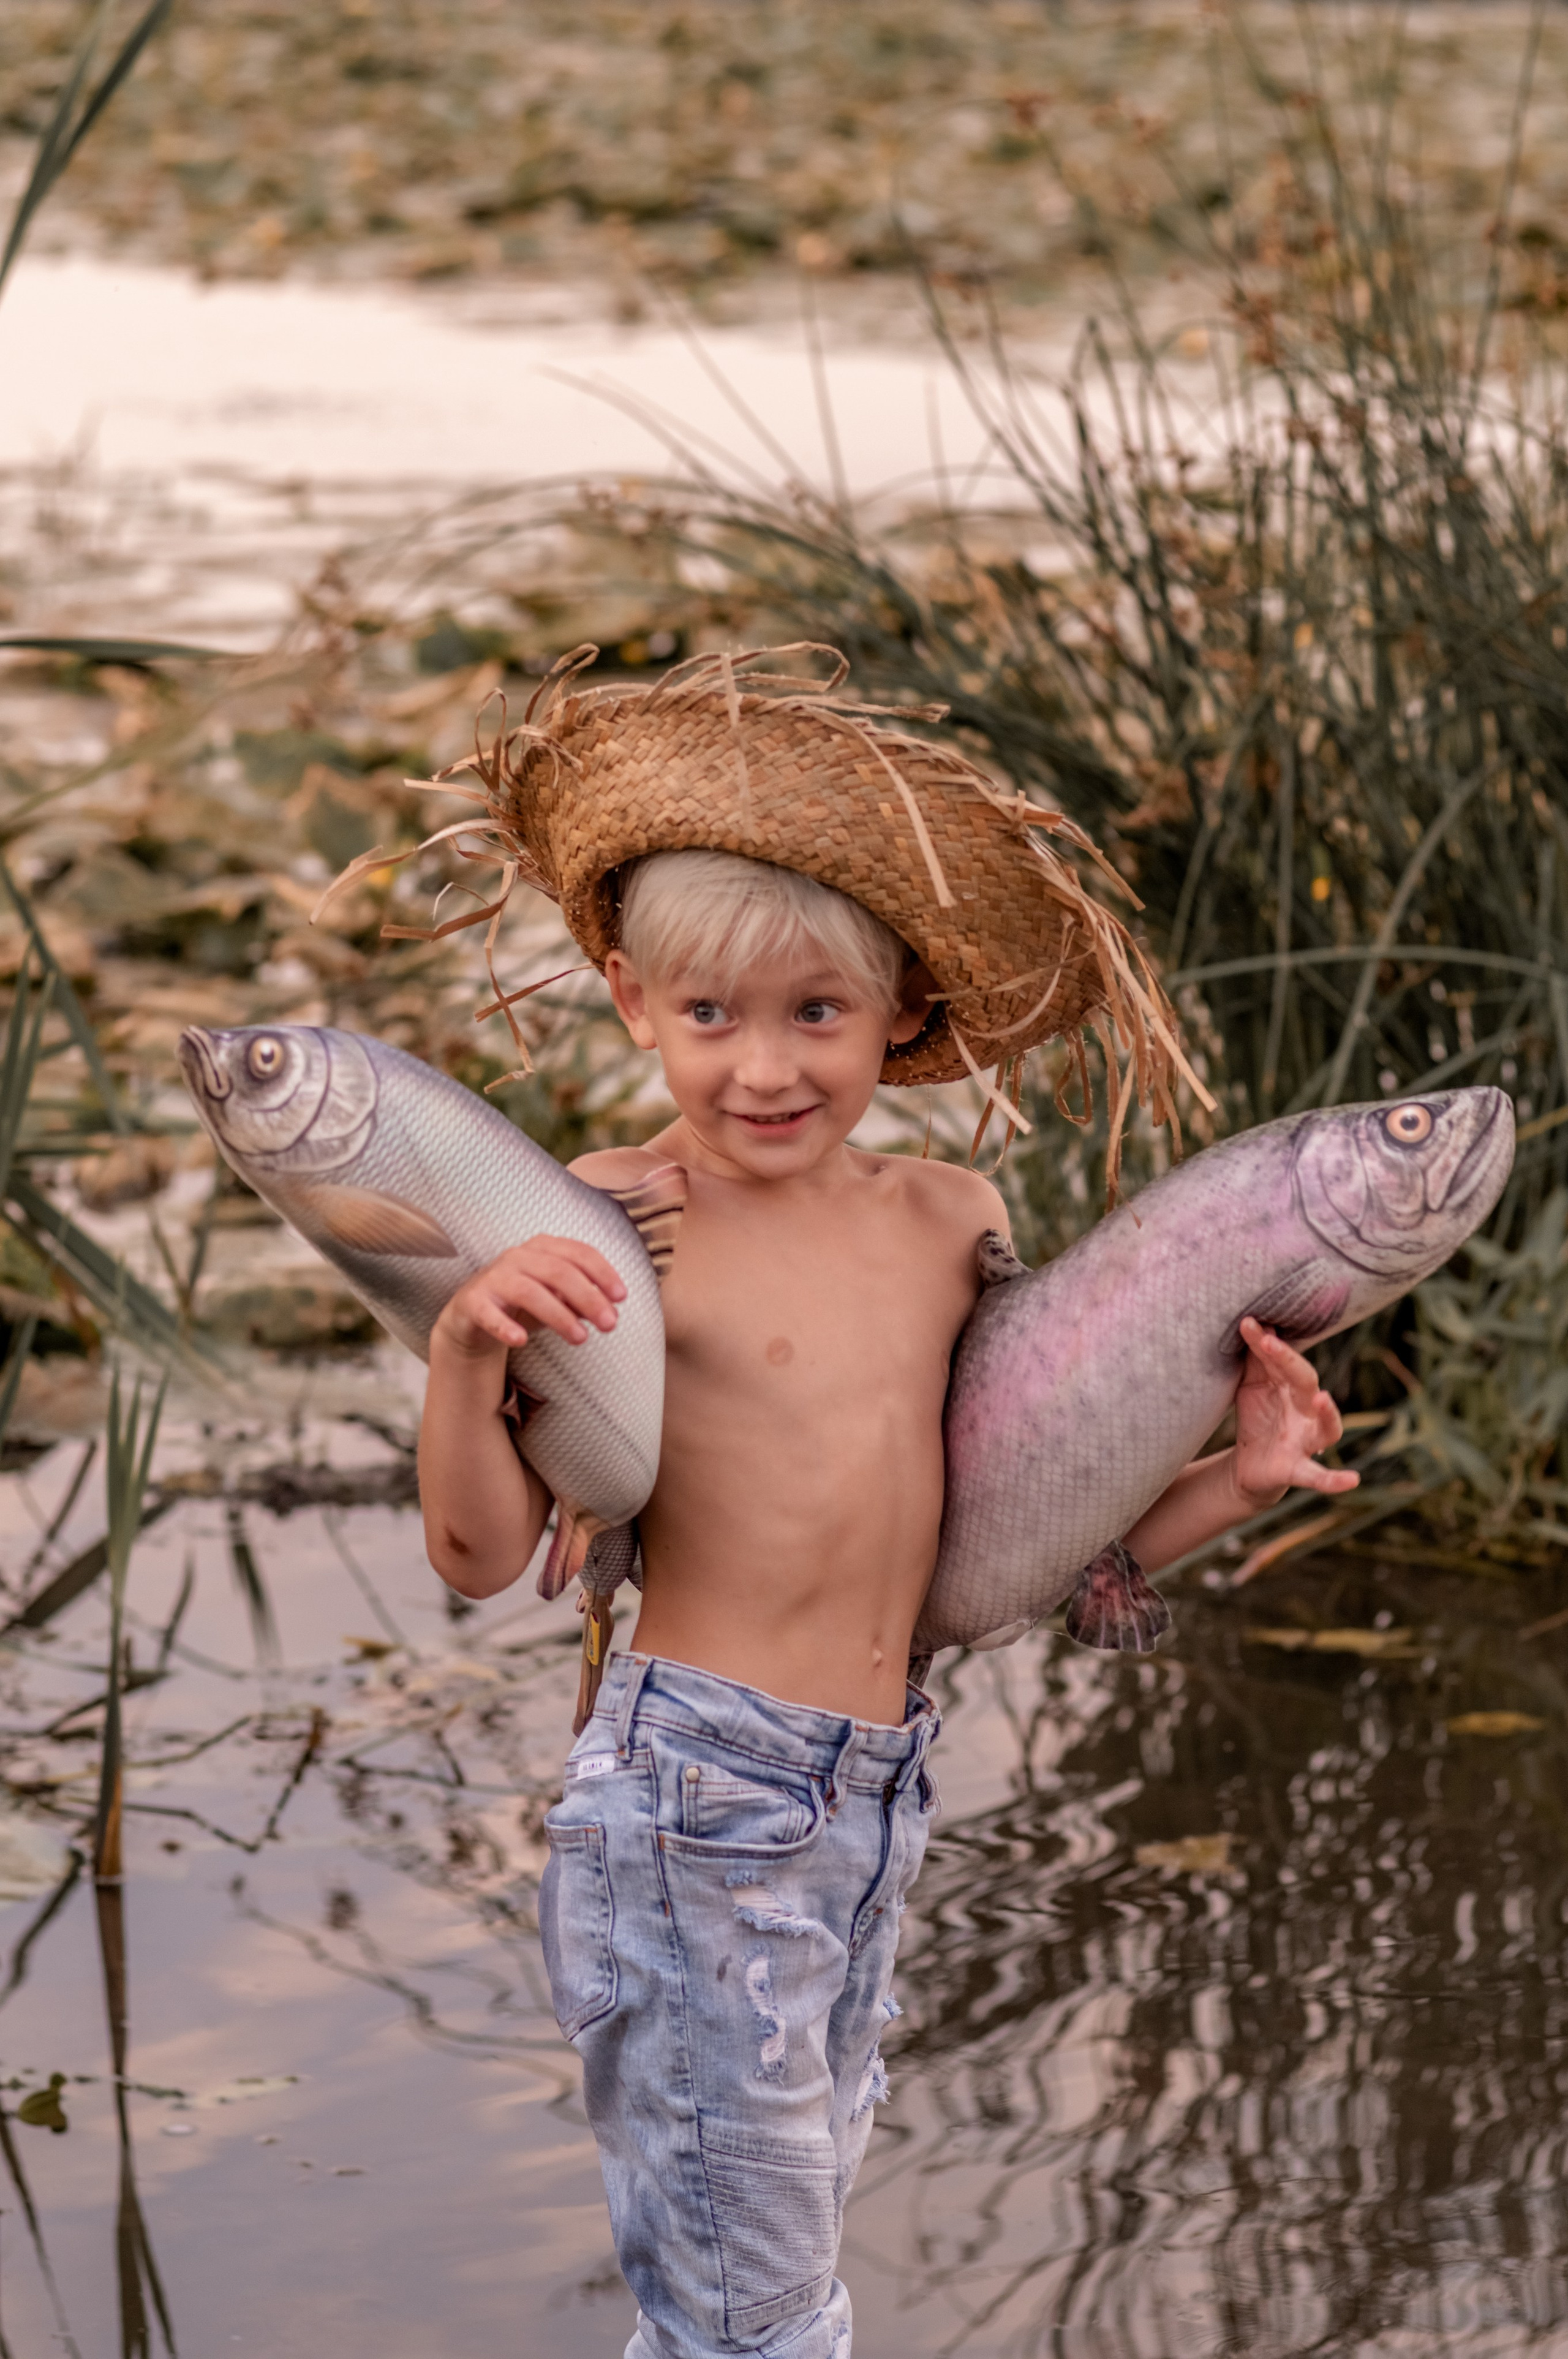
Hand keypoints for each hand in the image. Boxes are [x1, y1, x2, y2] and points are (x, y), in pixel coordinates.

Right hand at [433, 1237, 625, 1357]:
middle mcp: (517, 1257)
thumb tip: (611, 1311)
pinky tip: (520, 1341)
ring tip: (581, 1338)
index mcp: (543, 1248)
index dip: (603, 1272)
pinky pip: (489, 1313)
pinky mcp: (472, 1302)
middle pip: (558, 1271)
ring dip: (558, 1315)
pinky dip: (504, 1326)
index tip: (622, 1297)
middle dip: (588, 1297)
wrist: (473, 1315)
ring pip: (529, 1291)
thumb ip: (582, 1301)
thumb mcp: (557, 1298)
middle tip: (610, 1324)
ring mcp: (493, 1277)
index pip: (578, 1252)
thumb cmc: (523, 1302)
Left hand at [1231, 1316, 1359, 1511]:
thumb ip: (1255, 1359)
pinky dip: (1335, 1480)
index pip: (1287, 1362)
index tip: (1250, 1325)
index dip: (1271, 1345)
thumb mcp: (1252, 1387)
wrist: (1247, 1465)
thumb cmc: (1257, 1418)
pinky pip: (1319, 1477)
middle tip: (1270, 1342)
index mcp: (1294, 1388)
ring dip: (1326, 1413)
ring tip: (1322, 1398)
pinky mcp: (1298, 1470)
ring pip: (1327, 1428)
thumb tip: (1252, 1321)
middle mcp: (1307, 1412)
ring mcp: (1307, 1442)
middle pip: (1306, 1384)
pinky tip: (1352, 1480)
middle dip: (1290, 1363)